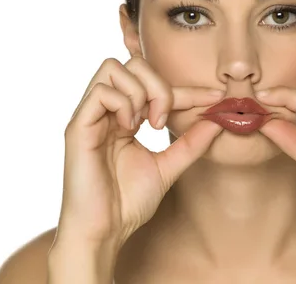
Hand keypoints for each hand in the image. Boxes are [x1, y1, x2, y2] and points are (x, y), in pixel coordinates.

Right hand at [55, 56, 223, 249]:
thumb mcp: (168, 167)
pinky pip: (100, 92)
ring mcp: (90, 116)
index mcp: (124, 118)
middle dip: (159, 85)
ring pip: (113, 68)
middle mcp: (106, 111)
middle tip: (164, 119)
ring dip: (140, 92)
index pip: (156, 86)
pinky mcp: (78, 127)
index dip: (188, 88)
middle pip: (132, 63)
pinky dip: (123, 104)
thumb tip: (217, 120)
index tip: (215, 96)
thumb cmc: (128, 202)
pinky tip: (129, 129)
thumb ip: (190, 143)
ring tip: (147, 124)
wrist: (104, 231)